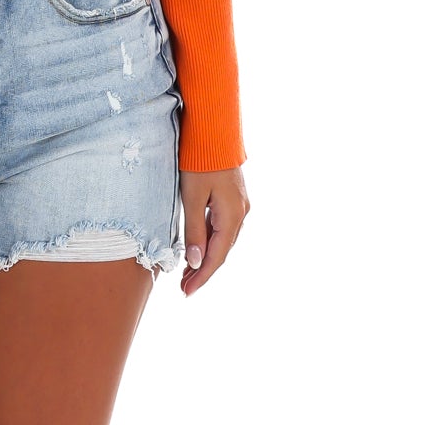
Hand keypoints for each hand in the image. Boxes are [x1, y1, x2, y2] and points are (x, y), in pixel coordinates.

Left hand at [178, 167, 250, 294]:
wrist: (213, 131)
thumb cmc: (199, 161)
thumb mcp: (191, 197)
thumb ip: (194, 231)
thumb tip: (195, 262)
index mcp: (232, 215)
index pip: (216, 256)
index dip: (202, 276)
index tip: (186, 293)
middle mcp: (241, 213)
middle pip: (222, 251)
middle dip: (202, 270)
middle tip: (183, 288)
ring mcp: (239, 205)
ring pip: (222, 240)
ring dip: (205, 257)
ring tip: (187, 274)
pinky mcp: (233, 198)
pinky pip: (222, 227)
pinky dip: (209, 241)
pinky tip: (197, 248)